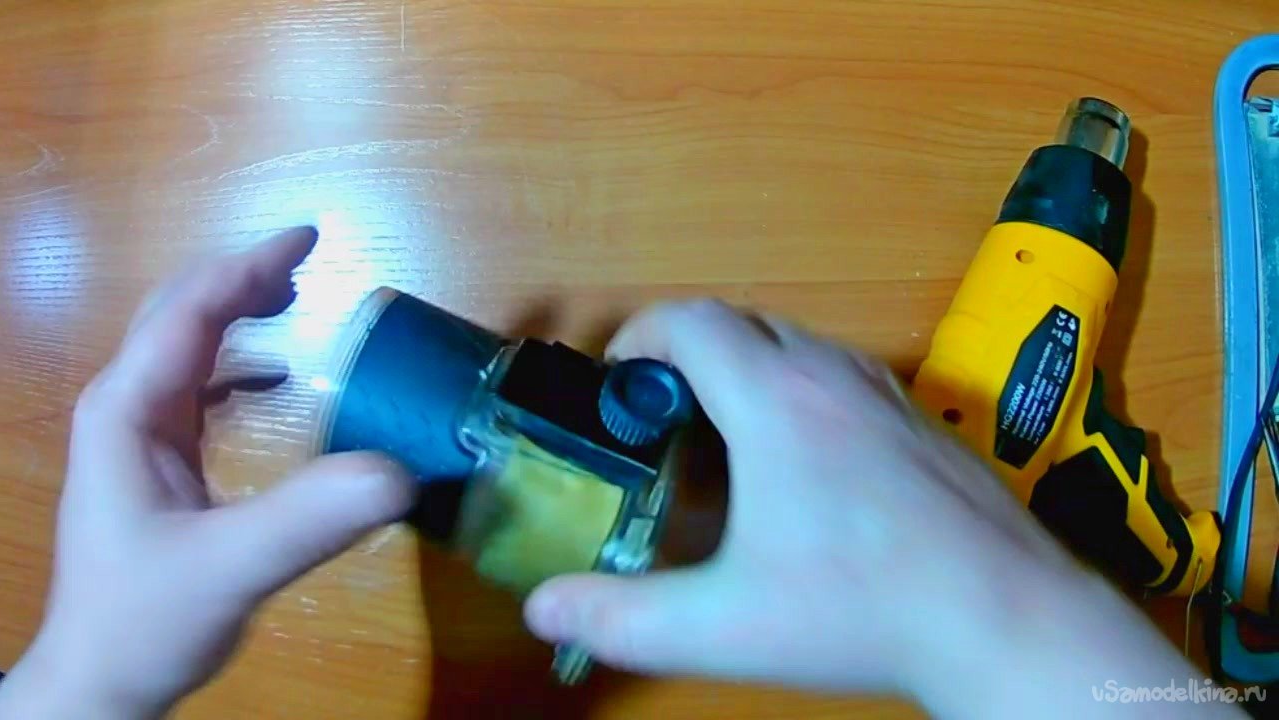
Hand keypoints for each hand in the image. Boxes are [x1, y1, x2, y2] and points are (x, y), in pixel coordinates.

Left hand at [0, 228, 415, 719]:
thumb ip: (309, 518)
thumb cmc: (146, 619)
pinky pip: (199, 389)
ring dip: (239, 312)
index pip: (189, 312)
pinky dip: (239, 366)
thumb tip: (401, 471)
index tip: (311, 239)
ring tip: (297, 297)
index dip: (248, 267)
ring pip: (187, 346)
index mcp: (129, 411)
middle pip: (181, 314)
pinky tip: (277, 377)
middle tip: (311, 257)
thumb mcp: (231, 567)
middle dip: (244, 276)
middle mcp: (128, 408)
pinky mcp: (157, 463)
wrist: (99, 680)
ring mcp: (138, 435)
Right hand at [523, 299, 1242, 717]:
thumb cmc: (861, 611)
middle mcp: (832, 374)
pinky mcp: (918, 419)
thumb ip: (623, 618)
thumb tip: (541, 609)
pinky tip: (799, 471)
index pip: (692, 321)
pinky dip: (795, 391)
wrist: (1007, 619)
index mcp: (777, 400)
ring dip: (743, 369)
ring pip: (795, 344)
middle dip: (686, 352)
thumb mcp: (726, 627)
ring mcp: (885, 391)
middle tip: (655, 416)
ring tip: (717, 440)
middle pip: (741, 321)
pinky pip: (838, 375)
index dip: (639, 336)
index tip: (614, 381)